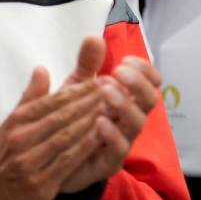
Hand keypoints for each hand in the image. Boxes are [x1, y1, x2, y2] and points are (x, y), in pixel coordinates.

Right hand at [0, 67, 105, 199]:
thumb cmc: (4, 161)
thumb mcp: (10, 127)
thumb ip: (29, 99)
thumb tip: (41, 69)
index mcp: (17, 122)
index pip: (52, 101)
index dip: (78, 91)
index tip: (100, 81)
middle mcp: (21, 139)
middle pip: (62, 115)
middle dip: (90, 101)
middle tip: (114, 90)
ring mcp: (30, 161)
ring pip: (66, 136)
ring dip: (92, 120)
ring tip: (113, 108)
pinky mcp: (40, 183)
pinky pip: (67, 161)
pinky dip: (85, 146)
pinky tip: (102, 135)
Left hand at [57, 36, 163, 192]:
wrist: (50, 159)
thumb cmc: (69, 120)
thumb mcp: (75, 87)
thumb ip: (86, 64)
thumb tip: (94, 37)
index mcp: (126, 98)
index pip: (150, 81)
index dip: (144, 69)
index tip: (124, 61)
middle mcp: (129, 118)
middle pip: (150, 99)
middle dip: (138, 83)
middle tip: (118, 72)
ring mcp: (122, 140)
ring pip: (138, 123)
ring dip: (125, 104)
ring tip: (106, 91)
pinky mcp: (109, 162)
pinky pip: (119, 149)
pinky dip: (112, 134)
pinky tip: (99, 122)